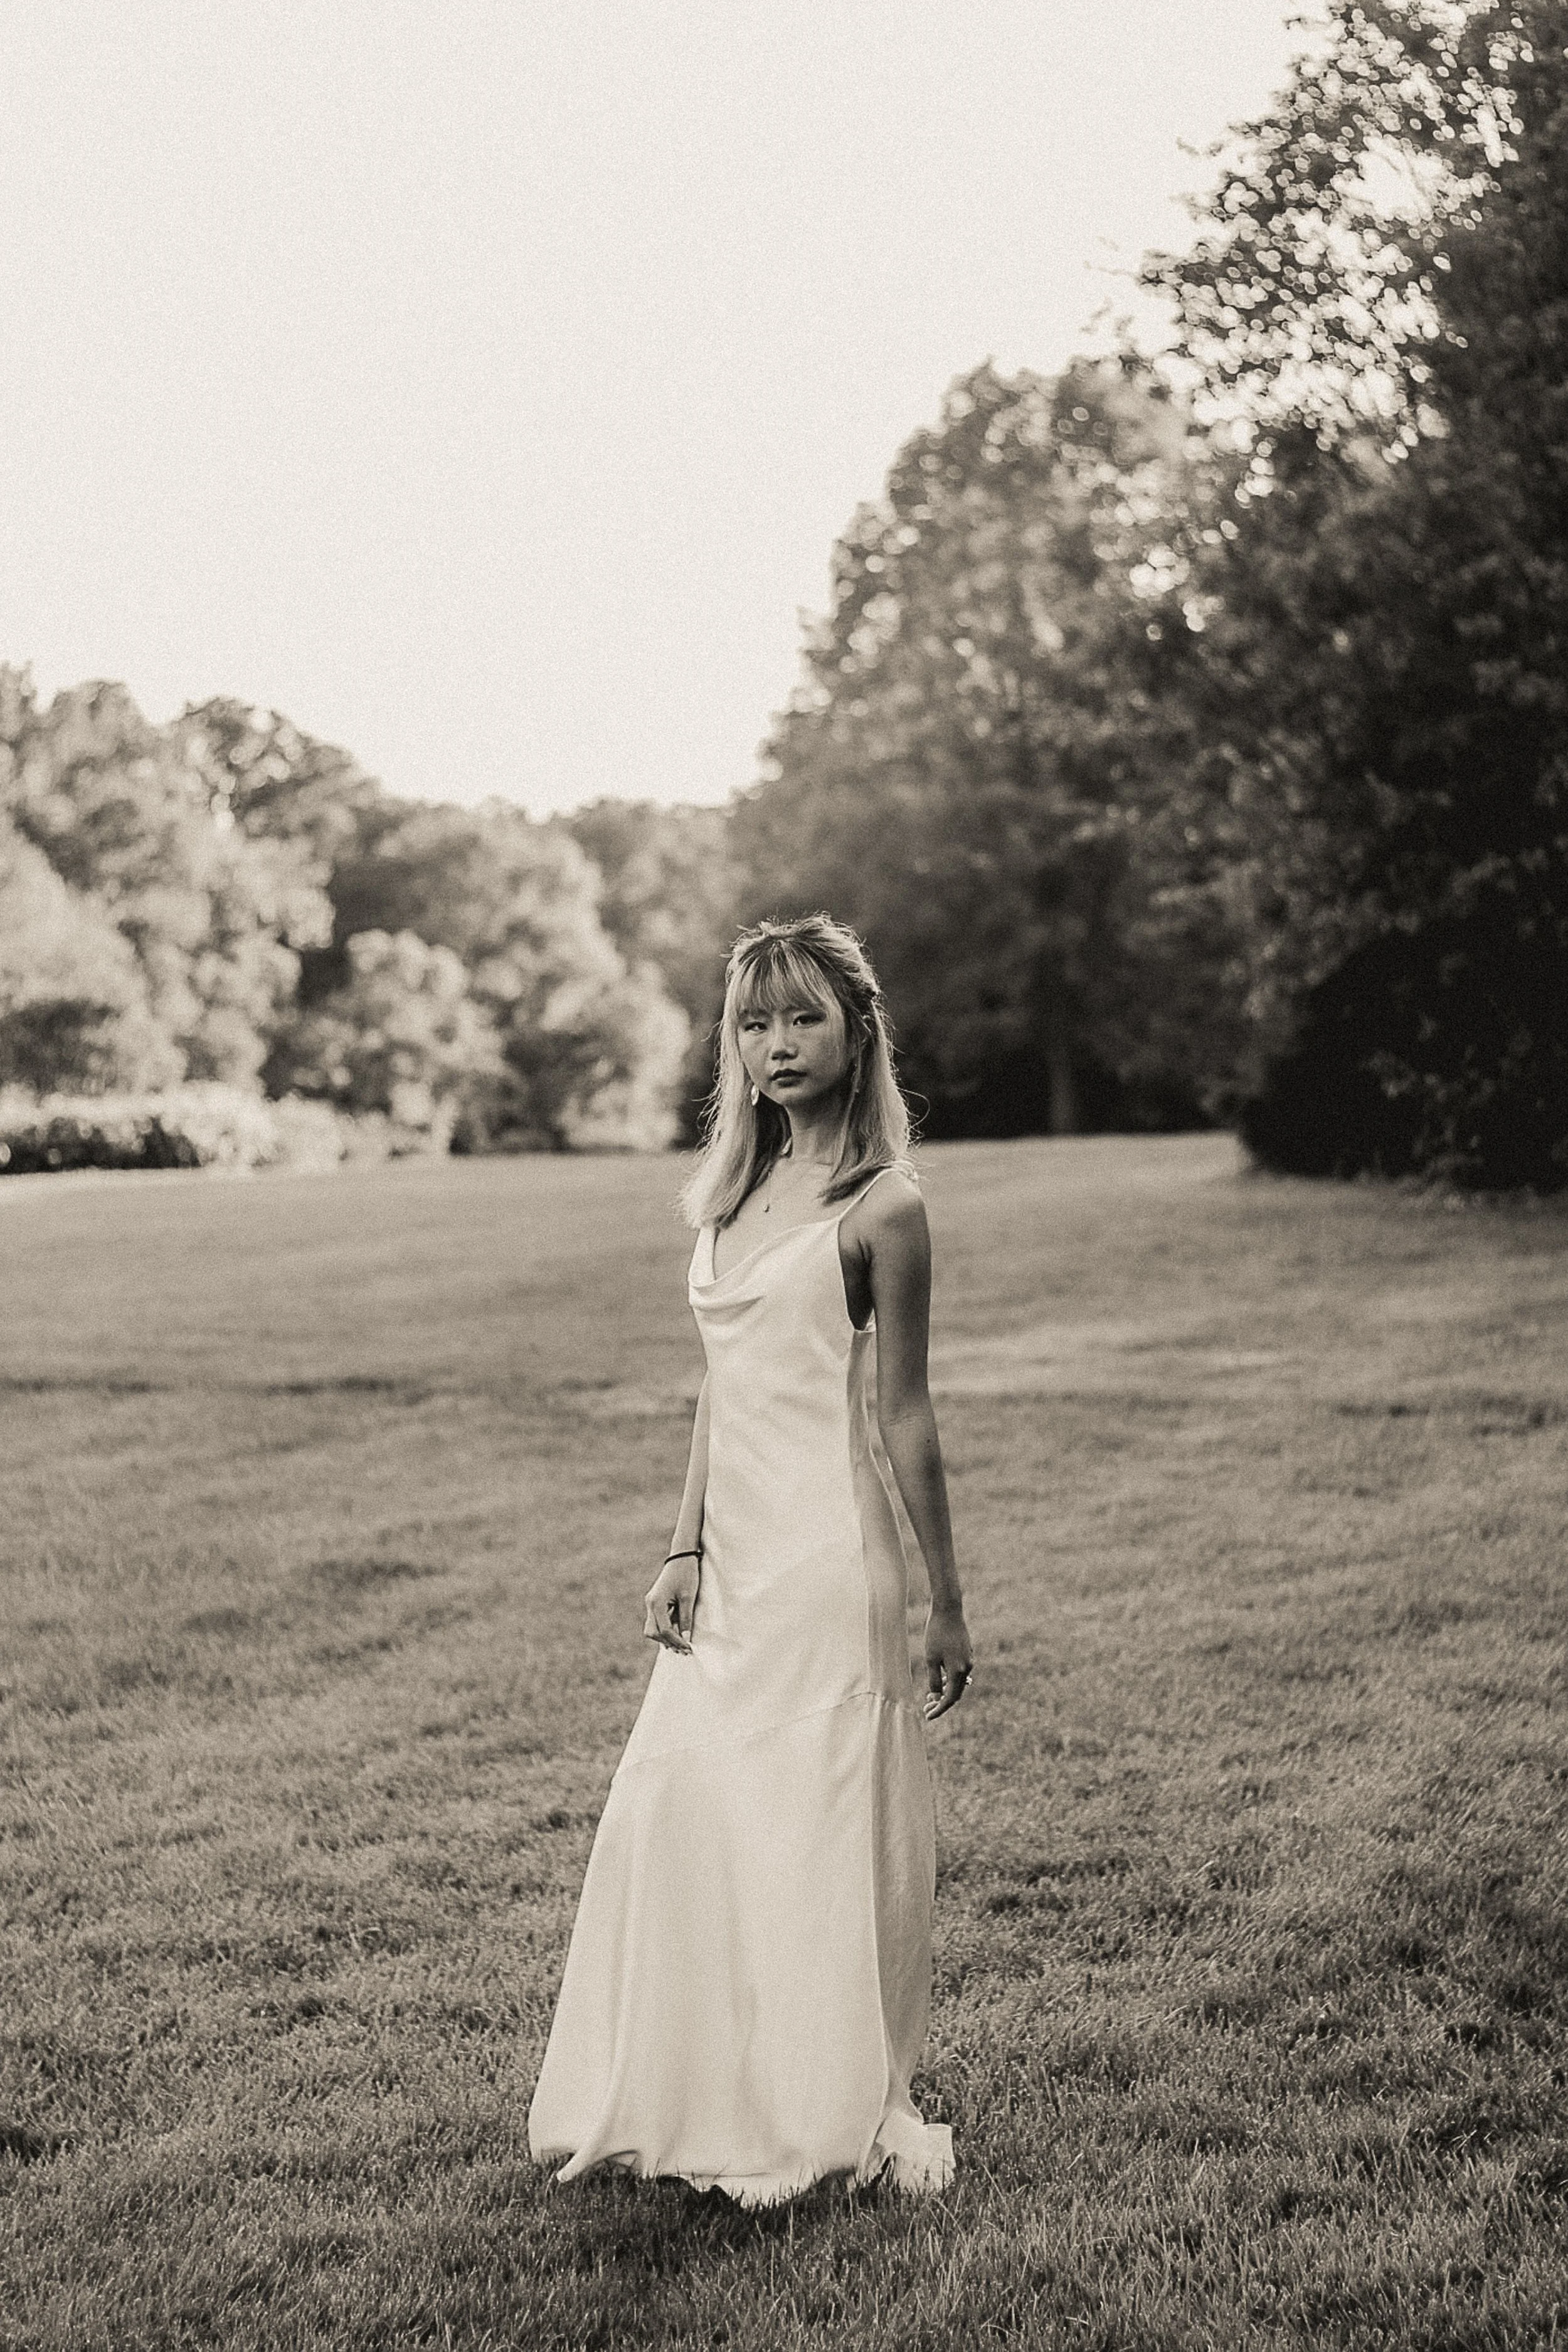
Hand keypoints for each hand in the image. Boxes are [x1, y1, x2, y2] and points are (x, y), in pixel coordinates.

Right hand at [643, 1554, 698, 1653]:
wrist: (681, 1556)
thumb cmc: (686, 1574)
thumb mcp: (688, 1597)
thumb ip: (685, 1619)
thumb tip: (685, 1639)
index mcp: (656, 1603)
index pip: (664, 1630)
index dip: (676, 1641)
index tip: (689, 1648)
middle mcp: (650, 1604)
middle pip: (653, 1632)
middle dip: (667, 1642)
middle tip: (684, 1651)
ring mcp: (651, 1603)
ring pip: (653, 1628)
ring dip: (666, 1638)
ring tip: (681, 1645)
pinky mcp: (655, 1602)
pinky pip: (657, 1621)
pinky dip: (666, 1629)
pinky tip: (678, 1634)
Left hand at [923, 1603, 973, 1719]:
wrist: (948, 1610)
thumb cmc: (936, 1633)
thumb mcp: (931, 1659)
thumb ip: (934, 1680)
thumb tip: (936, 1696)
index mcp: (958, 1671)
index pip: (950, 1698)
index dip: (939, 1709)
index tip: (927, 1716)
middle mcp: (967, 1667)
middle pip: (956, 1693)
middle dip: (941, 1702)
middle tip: (926, 1707)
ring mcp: (969, 1660)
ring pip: (958, 1683)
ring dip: (946, 1691)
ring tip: (930, 1696)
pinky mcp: (967, 1653)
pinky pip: (959, 1673)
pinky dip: (950, 1681)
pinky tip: (940, 1681)